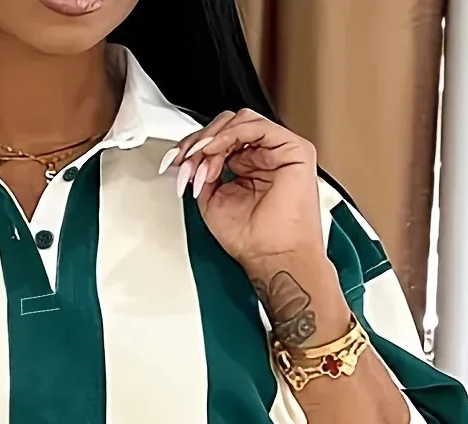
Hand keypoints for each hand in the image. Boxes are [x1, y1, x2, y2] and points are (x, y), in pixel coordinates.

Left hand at [162, 111, 336, 311]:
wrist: (274, 258)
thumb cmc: (253, 241)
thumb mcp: (212, 201)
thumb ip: (203, 174)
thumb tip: (190, 158)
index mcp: (248, 166)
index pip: (219, 140)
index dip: (193, 147)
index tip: (175, 161)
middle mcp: (264, 155)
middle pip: (227, 126)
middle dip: (199, 142)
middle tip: (185, 162)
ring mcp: (279, 150)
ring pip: (239, 121)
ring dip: (212, 140)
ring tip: (201, 161)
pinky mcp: (293, 148)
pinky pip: (255, 126)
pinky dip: (229, 135)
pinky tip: (214, 150)